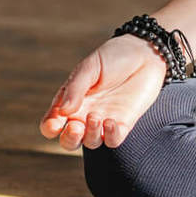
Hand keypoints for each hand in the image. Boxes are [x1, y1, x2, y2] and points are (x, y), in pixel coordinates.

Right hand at [39, 35, 168, 150]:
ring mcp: (104, 121)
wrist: (145, 54)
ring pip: (91, 142)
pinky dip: (110, 136)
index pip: (53, 123)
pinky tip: (111, 122)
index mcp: (70, 100)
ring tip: (96, 117)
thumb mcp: (90, 68)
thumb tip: (62, 112)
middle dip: (69, 139)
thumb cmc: (113, 57)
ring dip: (90, 135)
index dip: (50, 128)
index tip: (56, 123)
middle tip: (75, 127)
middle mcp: (84, 114)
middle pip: (70, 140)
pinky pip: (113, 141)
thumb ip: (75, 89)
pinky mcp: (123, 124)